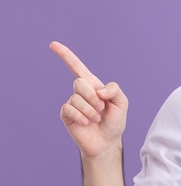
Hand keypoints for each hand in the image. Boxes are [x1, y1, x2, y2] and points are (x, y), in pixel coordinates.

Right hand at [50, 41, 127, 157]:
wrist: (107, 142)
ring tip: (96, 119)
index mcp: (94, 85)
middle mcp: (81, 92)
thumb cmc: (115, 121)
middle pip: (79, 83)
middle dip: (92, 97)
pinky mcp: (66, 115)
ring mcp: (72, 103)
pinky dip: (80, 116)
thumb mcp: (122, 103)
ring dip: (90, 110)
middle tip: (101, 109)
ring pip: (76, 98)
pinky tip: (86, 123)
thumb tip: (98, 89)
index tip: (53, 44)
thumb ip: (114, 90)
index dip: (66, 55)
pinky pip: (69, 109)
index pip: (77, 67)